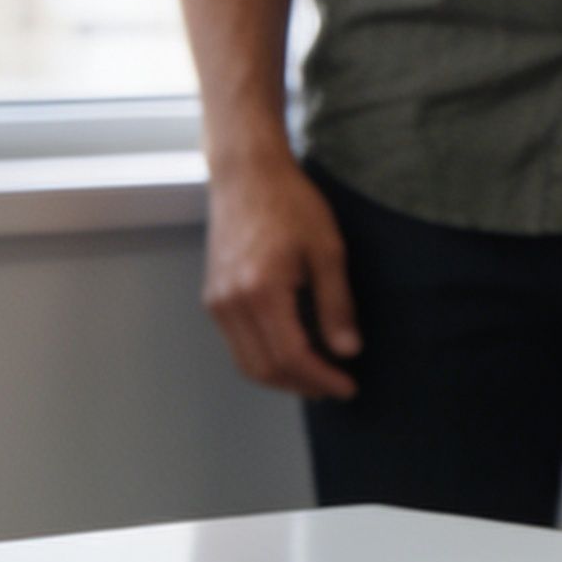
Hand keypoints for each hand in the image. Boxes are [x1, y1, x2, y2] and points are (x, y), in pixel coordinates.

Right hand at [200, 148, 358, 398]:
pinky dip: (265, 358)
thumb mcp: (327, 250)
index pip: (291, 356)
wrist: (246, 174)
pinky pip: (237, 344)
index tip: (349, 386)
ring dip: (282, 377)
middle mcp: (229, 303)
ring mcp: (215, 302)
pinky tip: (293, 352)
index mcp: (261, 291)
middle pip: (264, 369)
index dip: (322, 378)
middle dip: (302, 385)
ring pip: (246, 362)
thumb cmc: (292, 204)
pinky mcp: (212, 298)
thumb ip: (337, 304)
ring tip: (318, 376)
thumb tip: (348, 351)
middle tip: (336, 387)